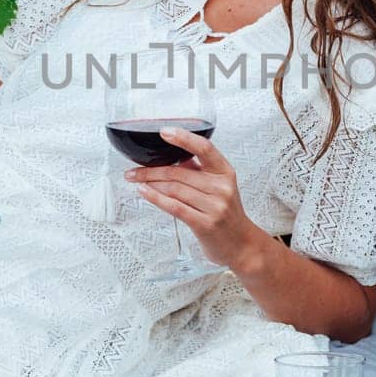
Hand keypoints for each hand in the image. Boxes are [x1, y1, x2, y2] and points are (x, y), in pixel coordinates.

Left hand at [126, 128, 261, 270]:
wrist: (241, 244)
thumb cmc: (227, 214)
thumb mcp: (220, 187)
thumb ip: (199, 172)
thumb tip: (170, 158)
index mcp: (225, 172)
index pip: (205, 148)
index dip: (184, 138)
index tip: (165, 132)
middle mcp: (221, 187)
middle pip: (179, 172)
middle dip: (151, 170)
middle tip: (134, 170)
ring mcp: (214, 206)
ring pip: (174, 188)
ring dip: (150, 183)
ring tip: (137, 181)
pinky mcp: (204, 224)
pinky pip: (174, 206)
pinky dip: (155, 198)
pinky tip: (144, 192)